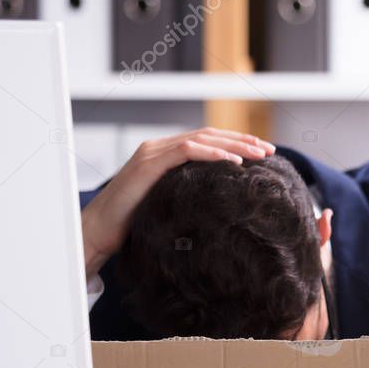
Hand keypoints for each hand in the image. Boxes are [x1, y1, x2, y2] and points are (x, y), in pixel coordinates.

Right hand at [81, 127, 274, 276]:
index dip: (236, 144)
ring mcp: (152, 153)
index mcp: (164, 155)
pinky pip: (187, 151)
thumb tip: (219, 206)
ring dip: (234, 145)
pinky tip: (235, 163)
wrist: (99, 231)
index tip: (262, 154)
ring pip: (202, 139)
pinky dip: (213, 155)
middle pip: (209, 136)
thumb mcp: (168, 205)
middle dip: (242, 141)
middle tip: (269, 150)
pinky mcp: (148, 163)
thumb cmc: (132, 224)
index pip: (207, 142)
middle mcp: (158, 147)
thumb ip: (188, 195)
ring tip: (259, 154)